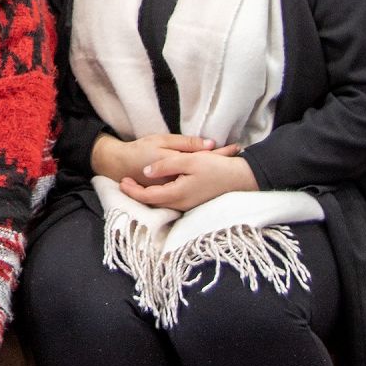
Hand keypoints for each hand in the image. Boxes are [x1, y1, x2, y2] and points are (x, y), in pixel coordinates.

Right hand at [92, 133, 231, 184]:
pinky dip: (204, 177)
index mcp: (180, 169)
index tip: (237, 147)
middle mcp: (182, 184)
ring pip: (203, 180)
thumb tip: (211, 144)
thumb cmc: (140, 151)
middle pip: (208, 173)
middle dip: (223, 163)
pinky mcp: (175, 195)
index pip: (206, 160)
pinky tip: (213, 172)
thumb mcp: (163, 142)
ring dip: (216, 171)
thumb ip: (186, 144)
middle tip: (240, 150)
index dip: (222, 154)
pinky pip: (194, 185)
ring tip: (232, 159)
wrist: (120, 166)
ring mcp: (179, 193)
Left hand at [119, 147, 255, 211]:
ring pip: (163, 201)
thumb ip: (165, 166)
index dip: (132, 191)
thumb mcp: (188, 160)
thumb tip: (146, 172)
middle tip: (125, 182)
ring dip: (149, 194)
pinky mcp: (195, 201)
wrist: (243, 178)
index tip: (122, 182)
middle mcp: (181, 203)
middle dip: (137, 193)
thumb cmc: (216, 168)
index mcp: (177, 194)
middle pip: (153, 201)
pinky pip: (173, 199)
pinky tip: (158, 186)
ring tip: (137, 184)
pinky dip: (161, 193)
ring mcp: (189, 204)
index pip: (147, 197)